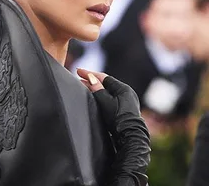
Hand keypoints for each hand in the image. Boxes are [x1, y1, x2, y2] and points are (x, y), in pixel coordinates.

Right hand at [77, 68, 150, 185]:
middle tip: (79, 77)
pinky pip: (111, 98)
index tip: (79, 71)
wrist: (130, 137)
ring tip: (84, 85)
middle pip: (106, 84)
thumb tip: (91, 78)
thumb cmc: (118, 119)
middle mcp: (127, 93)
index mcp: (124, 89)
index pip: (104, 77)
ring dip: (96, 88)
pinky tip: (94, 97)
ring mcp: (127, 102)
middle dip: (92, 80)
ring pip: (108, 91)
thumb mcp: (104, 102)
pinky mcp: (125, 110)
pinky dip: (101, 95)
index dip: (90, 74)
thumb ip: (97, 89)